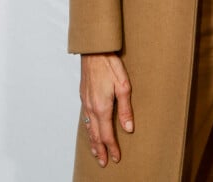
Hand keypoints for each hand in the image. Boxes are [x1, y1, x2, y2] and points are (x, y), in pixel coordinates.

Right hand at [80, 53, 133, 167]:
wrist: (94, 50)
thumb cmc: (110, 64)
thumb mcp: (123, 85)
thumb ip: (126, 108)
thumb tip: (128, 128)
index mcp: (102, 108)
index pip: (106, 134)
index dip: (112, 147)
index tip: (116, 158)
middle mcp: (91, 108)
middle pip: (95, 135)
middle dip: (99, 150)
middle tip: (103, 162)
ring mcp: (85, 102)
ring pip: (87, 128)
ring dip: (92, 142)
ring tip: (95, 152)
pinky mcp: (83, 96)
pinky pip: (84, 118)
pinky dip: (87, 129)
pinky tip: (89, 130)